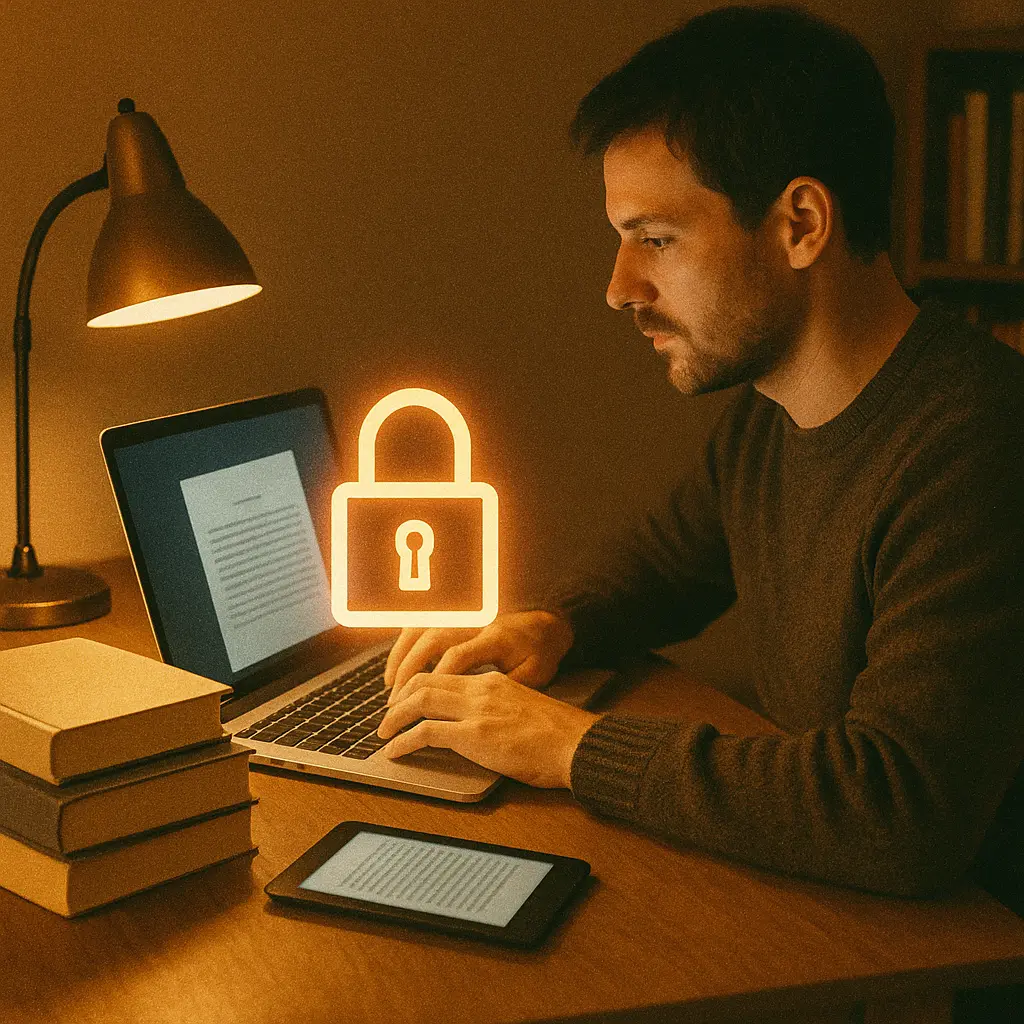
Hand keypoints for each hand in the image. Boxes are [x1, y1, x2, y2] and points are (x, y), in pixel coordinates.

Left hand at [377, 670, 598, 788]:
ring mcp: (476, 711)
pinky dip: (404, 741)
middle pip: (424, 683)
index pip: (443, 674)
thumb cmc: (559, 736)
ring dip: (394, 718)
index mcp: (493, 682)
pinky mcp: (474, 736)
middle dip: (398, 700)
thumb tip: (479, 726)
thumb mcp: (524, 709)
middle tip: (386, 717)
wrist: (577, 745)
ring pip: (419, 702)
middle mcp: (481, 689)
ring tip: (383, 733)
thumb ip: (498, 710)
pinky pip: (426, 733)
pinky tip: (395, 751)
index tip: (404, 702)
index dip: (416, 687)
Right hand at [384, 611, 574, 703]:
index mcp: (496, 636)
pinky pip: (422, 626)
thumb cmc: (541, 652)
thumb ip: (509, 686)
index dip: (437, 679)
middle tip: (396, 703)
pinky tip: (396, 668)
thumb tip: (481, 705)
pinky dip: (405, 646)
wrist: (547, 623)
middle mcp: (475, 622)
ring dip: (402, 658)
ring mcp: (463, 617)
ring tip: (390, 688)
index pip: (458, 654)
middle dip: (411, 671)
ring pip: (422, 630)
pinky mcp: (455, 618)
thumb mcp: (536, 674)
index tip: (421, 705)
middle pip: (433, 639)